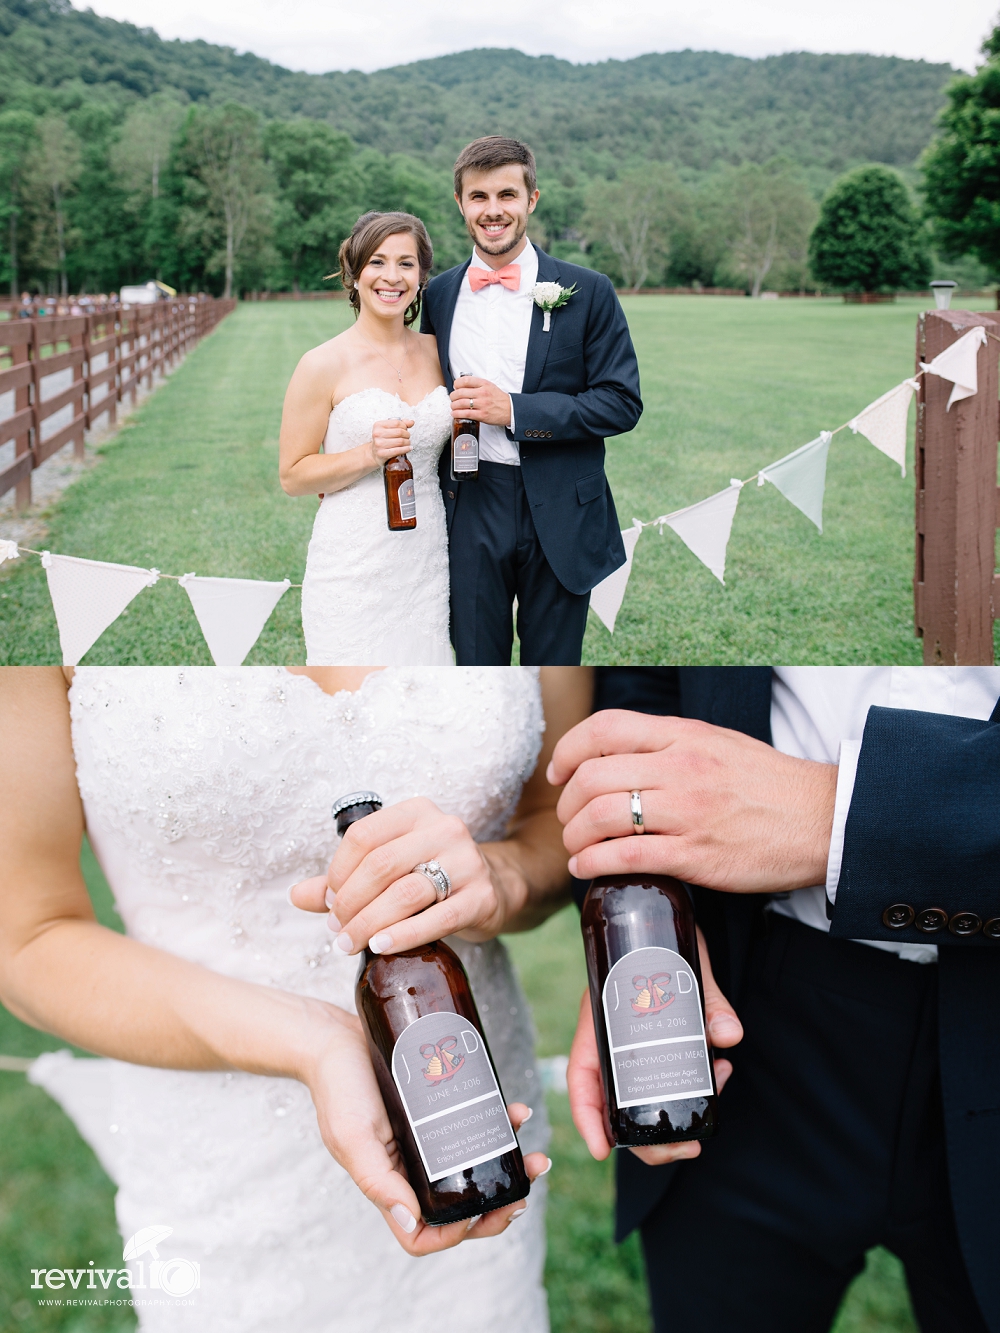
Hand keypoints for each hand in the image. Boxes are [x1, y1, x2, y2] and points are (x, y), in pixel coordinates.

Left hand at [288, 798, 525, 953]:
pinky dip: (403, 935)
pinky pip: (438, 918)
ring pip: (406, 892)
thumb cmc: (430, 875)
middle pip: (381, 865)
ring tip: (350, 943)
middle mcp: (445, 828)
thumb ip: (343, 880)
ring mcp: (467, 862)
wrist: (493, 886)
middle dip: (350, 902)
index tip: (329, 901)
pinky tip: (381, 947)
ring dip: (370, 923)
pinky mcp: (482, 897)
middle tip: (337, 930)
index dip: (338, 871)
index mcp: (417, 812)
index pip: (364, 835)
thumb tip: (295, 895)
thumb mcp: (389, 868)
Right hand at [305, 1007, 549, 1253]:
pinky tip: (515, 1111)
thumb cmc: (336, 1086)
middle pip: (459, 1205)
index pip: (422, 1234)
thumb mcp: (351, 1136)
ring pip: (475, 1166)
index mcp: (389, 1184)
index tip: (479, 1214)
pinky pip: (475, 1122)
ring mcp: (427, 1137)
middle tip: (524, 1192)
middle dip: (496, 1206)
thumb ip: (378, 1179)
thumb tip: (411, 1219)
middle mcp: (412, 1167)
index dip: (453, 1235)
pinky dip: (499, 1123)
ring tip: (534, 1156)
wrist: (335, 1036)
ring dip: (508, 1165)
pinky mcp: (439, 1107)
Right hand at [369, 417, 413, 464]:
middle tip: (407, 437)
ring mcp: (379, 444)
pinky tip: (409, 448)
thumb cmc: (382, 440)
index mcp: (378, 425)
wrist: (374, 453)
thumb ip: (400, 424)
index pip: (397, 423)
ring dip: (407, 442)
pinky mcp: (382, 453)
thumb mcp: (388, 429)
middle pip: (400, 432)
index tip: (405, 429)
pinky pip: (398, 450)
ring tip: (407, 443)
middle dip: (407, 434)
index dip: (404, 426)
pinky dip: (406, 449)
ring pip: (400, 441)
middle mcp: (377, 434)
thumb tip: (411, 422)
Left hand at [450, 376, 511, 426]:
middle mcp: (482, 393)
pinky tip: (454, 413)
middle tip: (452, 398)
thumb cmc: (499, 399)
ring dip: (453, 405)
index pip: (465, 380)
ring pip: (461, 403)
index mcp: (484, 384)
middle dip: (453, 396)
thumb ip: (477, 385)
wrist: (510, 410)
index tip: (455, 386)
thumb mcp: (490, 386)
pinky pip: (465, 413)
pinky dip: (457, 413)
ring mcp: (482, 404)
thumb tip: (463, 385)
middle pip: (460, 392)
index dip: (457, 383)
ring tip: (453, 406)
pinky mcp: (482, 415)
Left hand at [548, 710, 836, 892]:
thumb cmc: (769, 784)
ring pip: (601, 816)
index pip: (605, 728)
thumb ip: (669, 743)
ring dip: (575, 836)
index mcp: (684, 735)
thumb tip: (618, 755)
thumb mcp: (717, 742)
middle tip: (567, 818)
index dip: (568, 749)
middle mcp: (681, 767)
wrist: (823, 819)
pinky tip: (587, 869)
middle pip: (592, 776)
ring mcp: (687, 812)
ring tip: (576, 847)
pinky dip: (593, 864)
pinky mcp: (695, 855)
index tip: (558, 772)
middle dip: (566, 802)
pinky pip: (626, 858)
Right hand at [568, 928, 741, 1165]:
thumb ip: (709, 998)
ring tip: (718, 1093)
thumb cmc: (663, 930)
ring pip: (646, 1093)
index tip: (604, 1150)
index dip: (587, 1118)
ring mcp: (638, 1038)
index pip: (581, 1077)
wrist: (668, 908)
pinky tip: (722, 1068)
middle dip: (649, 1137)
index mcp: (601, 1018)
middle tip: (689, 1147)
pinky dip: (696, 1081)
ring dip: (679, 1109)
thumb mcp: (685, 961)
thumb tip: (729, 1037)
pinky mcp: (663, 1035)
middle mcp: (615, 1035)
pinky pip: (672, 1072)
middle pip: (617, 1102)